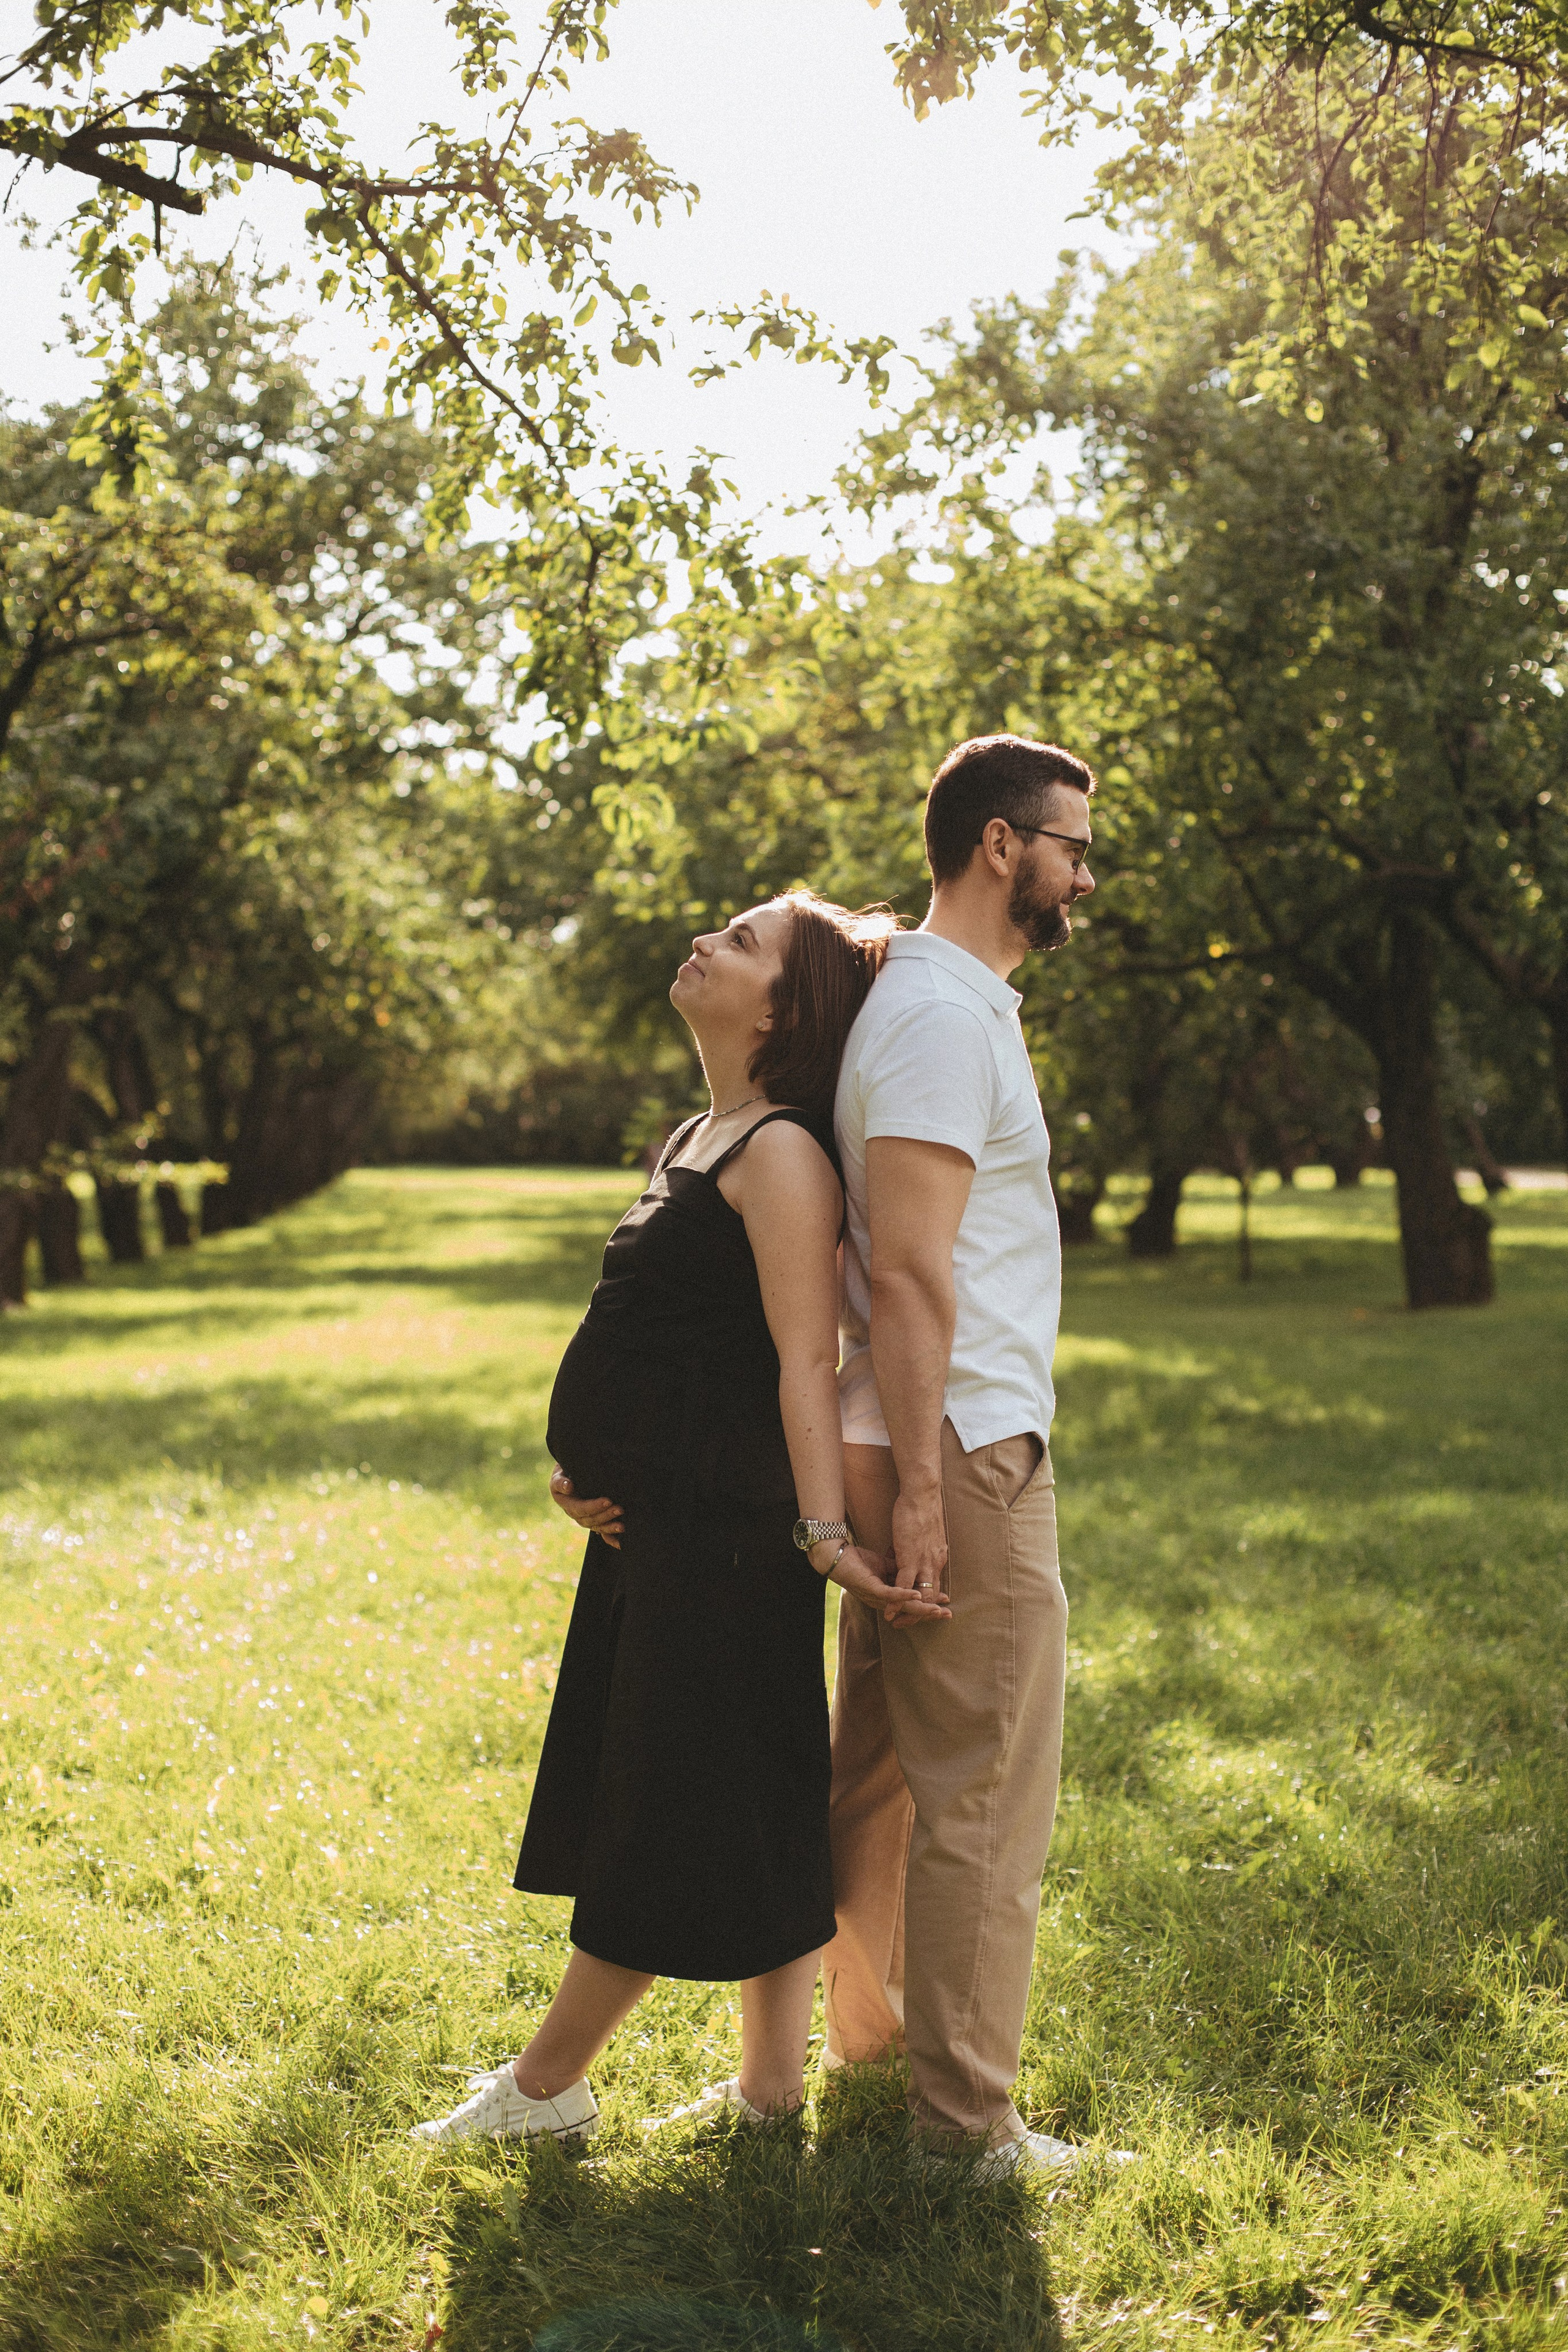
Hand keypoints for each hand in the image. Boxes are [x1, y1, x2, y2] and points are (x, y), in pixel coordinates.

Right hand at [549, 1467, 624, 1549]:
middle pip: (590, 1519)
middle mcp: (575, 1513)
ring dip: (609, 1527)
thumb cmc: (565, 1471)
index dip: (594, 1506)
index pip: (581, 1508)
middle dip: (606, 1516)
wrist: (571, 1473)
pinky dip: (610, 1538)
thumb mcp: (559, 1474)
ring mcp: (584, 1518)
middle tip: (620, 1509)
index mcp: (566, 1503)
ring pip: (596, 1526)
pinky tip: (620, 1543)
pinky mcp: (593, 1519)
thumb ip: (561, 1481)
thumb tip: (569, 1487)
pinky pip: (601, 1531)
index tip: (608, 1501)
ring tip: (622, 1526)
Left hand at [827, 1542, 948, 1624]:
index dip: (929, 1602)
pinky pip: (890, 1593)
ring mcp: (877, 1596)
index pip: (913, 1601)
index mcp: (888, 1594)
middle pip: (911, 1609)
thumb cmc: (858, 1560)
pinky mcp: (870, 1588)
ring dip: (922, 1607)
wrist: (837, 1554)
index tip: (946, 1601)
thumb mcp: (883, 1564)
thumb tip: (911, 1569)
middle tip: (948, 1614)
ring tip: (937, 1609)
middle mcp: (884, 1600)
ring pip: (903, 1605)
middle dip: (931, 1611)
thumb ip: (897, 1568)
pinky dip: (904, 1594)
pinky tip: (916, 1593)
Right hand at [887, 1487, 948, 1625]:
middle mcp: (934, 1564)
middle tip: (906, 1622)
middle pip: (930, 1597)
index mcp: (937, 1558)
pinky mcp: (910, 1557)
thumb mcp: (922, 1534)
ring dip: (908, 1611)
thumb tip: (905, 1555)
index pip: (934, 1586)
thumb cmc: (920, 1509)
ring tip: (896, 1622)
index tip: (918, 1610)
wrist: (922, 1495)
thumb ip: (915, 1548)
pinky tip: (888, 1609)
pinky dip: (896, 1599)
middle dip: (919, 1613)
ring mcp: (923, 1562)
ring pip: (920, 1595)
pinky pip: (904, 1584)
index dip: (927, 1601)